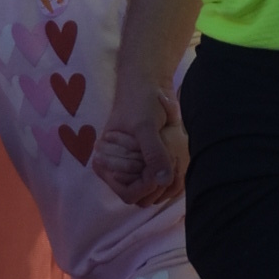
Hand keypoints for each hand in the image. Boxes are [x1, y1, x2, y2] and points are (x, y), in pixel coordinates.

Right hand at [91, 79, 188, 206]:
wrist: (148, 82)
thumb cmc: (139, 100)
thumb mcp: (145, 126)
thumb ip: (153, 152)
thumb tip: (164, 181)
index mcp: (104, 164)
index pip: (129, 194)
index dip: (146, 186)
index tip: (159, 168)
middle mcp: (116, 170)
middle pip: (142, 196)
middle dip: (157, 179)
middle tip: (166, 154)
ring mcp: (132, 167)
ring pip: (153, 189)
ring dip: (165, 174)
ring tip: (169, 150)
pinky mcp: (146, 162)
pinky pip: (160, 178)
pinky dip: (169, 168)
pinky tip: (173, 151)